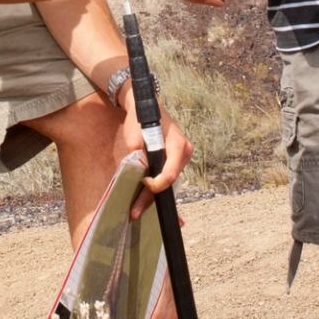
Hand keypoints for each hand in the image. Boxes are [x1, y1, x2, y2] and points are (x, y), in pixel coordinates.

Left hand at [117, 101, 192, 219]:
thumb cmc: (141, 118)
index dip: (156, 184)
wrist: (145, 107)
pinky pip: (166, 177)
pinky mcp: (175, 161)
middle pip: (169, 181)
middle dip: (151, 198)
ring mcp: (180, 157)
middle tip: (135, 211)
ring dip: (152, 195)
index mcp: (177, 144)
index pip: (170, 172)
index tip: (142, 184)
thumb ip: (136, 149)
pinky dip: (156, 187)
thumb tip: (137, 166)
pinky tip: (145, 200)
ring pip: (168, 182)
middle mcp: (183, 152)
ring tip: (137, 209)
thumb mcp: (135, 131)